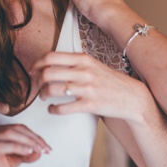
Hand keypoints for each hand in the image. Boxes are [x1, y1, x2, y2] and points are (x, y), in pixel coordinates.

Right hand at [0, 124, 49, 166]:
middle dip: (33, 139)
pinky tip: (27, 152)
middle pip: (15, 129)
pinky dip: (16, 147)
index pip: (18, 128)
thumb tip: (41, 150)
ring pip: (8, 134)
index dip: (34, 136)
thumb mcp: (12, 162)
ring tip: (38, 150)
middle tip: (45, 149)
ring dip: (27, 142)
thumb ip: (25, 155)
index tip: (46, 147)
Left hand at [32, 52, 154, 124]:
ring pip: (52, 89)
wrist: (133, 97)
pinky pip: (62, 108)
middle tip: (37, 85)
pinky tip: (53, 109)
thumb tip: (50, 64)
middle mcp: (84, 72)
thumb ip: (75, 63)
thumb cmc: (111, 81)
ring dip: (42, 94)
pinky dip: (52, 109)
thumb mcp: (94, 65)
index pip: (51, 57)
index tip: (33, 70)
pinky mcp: (89, 105)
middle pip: (47, 72)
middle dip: (37, 80)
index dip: (37, 64)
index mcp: (84, 59)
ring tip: (44, 97)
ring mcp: (87, 88)